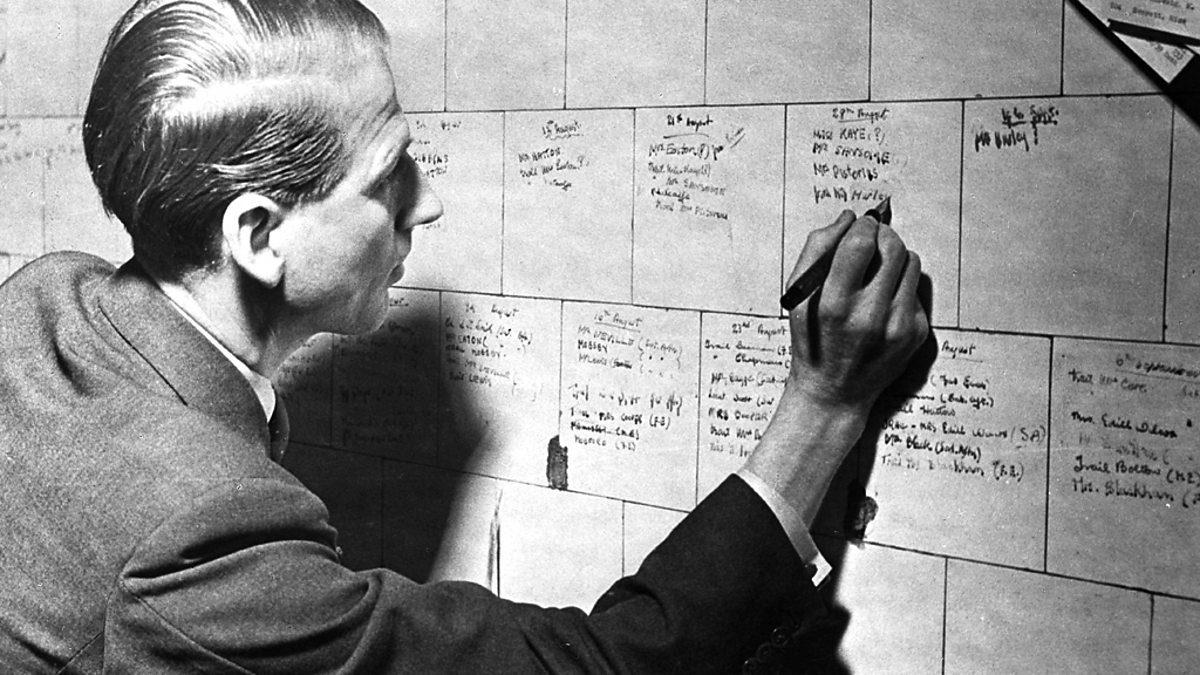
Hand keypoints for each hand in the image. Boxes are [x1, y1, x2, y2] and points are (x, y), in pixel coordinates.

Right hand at [784, 209, 928, 417]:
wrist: (834, 393)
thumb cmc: (812, 341)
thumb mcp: (797, 297)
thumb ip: (816, 250)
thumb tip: (847, 219)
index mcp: (834, 305)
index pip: (860, 243)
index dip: (862, 226)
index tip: (858, 227)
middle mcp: (870, 316)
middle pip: (892, 247)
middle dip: (881, 235)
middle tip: (870, 241)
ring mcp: (898, 326)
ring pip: (911, 262)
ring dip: (894, 257)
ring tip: (876, 273)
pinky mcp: (917, 333)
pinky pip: (916, 287)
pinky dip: (901, 285)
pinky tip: (883, 301)